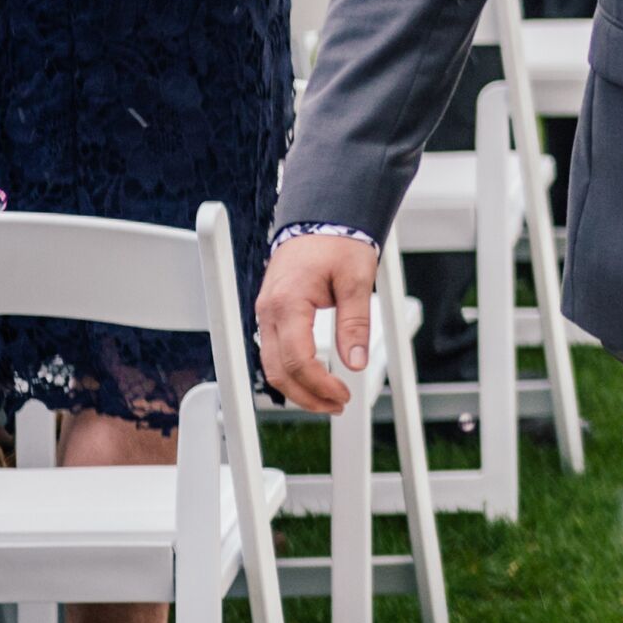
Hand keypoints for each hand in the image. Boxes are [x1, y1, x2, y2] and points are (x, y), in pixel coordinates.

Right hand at [256, 231, 377, 414]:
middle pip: (277, 370)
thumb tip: (355, 362)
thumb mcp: (357, 280)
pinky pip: (273, 352)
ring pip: (271, 365)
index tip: (343, 395)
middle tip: (338, 404)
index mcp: (287, 302)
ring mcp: (265, 313)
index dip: (319, 384)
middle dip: (307, 395)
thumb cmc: (338, 242)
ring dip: (298, 388)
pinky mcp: (271, 314)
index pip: (297, 359)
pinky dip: (292, 371)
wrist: (320, 218)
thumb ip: (355, 322)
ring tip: (329, 399)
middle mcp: (268, 311)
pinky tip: (313, 380)